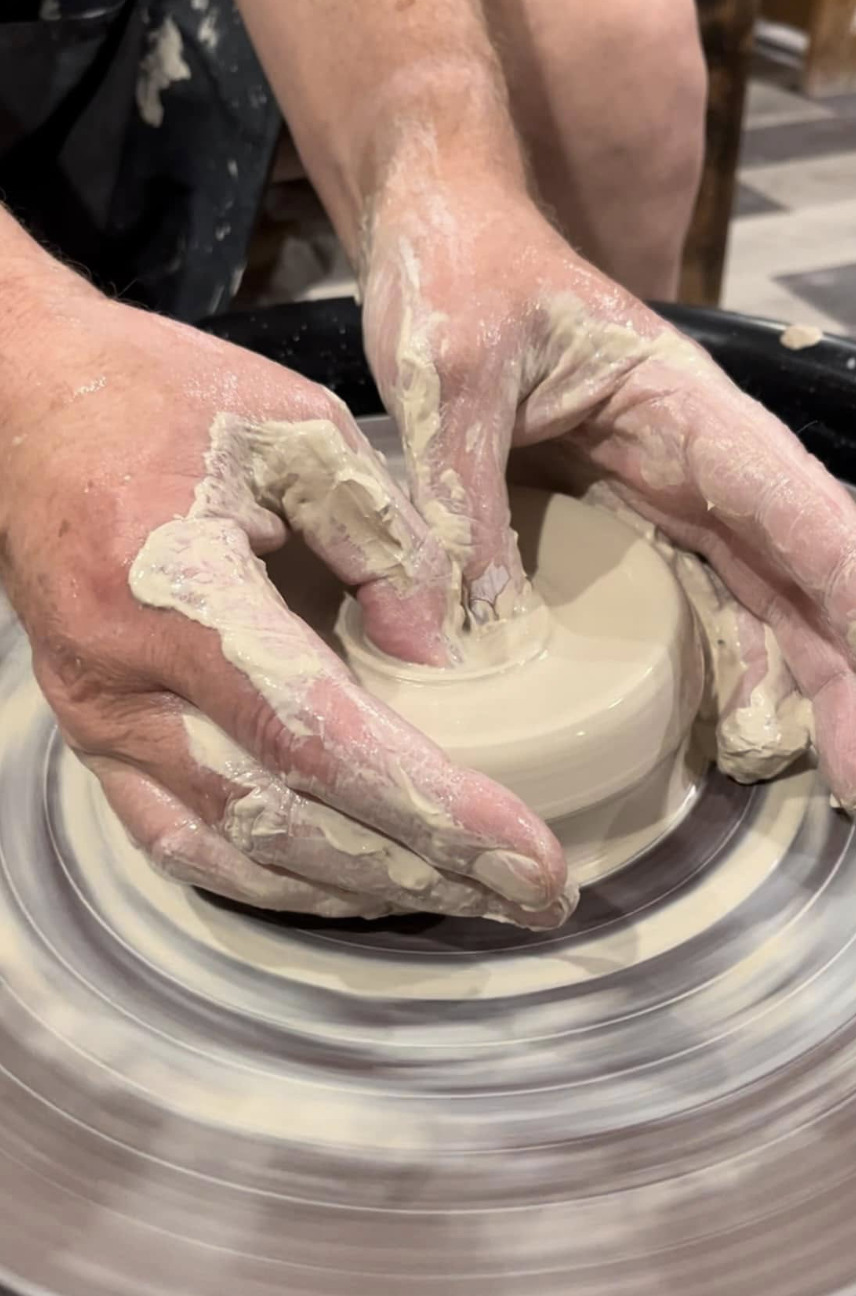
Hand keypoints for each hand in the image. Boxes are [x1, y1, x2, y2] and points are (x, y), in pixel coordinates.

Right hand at [0, 277, 569, 923]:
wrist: (26, 400)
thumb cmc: (161, 395)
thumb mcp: (296, 427)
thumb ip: (382, 537)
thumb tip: (440, 656)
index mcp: (179, 592)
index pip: (326, 738)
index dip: (436, 813)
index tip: (533, 864)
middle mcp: (127, 682)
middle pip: (288, 821)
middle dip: (419, 874)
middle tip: (526, 900)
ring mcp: (99, 720)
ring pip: (234, 852)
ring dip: (354, 890)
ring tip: (456, 898)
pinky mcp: (92, 733)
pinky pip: (177, 841)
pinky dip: (269, 879)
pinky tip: (342, 883)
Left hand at [362, 183, 855, 803]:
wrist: (439, 228)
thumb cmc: (457, 270)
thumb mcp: (448, 381)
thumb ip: (452, 512)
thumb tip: (445, 657)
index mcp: (684, 412)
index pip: (805, 518)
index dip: (853, 618)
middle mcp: (695, 459)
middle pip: (800, 575)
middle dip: (841, 678)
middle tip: (852, 786)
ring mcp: (663, 493)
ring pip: (755, 597)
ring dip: (786, 685)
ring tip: (793, 776)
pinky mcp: (620, 518)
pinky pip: (685, 600)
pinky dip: (712, 666)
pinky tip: (718, 731)